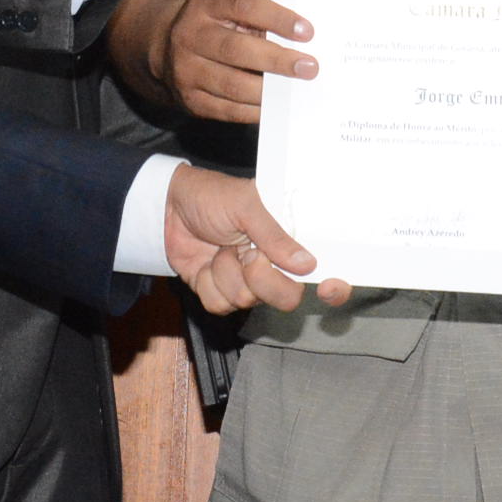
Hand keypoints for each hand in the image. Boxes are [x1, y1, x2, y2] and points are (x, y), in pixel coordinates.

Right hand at [152, 0, 314, 125]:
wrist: (167, 47)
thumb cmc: (214, 26)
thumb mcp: (228, 9)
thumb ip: (258, 17)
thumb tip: (302, 40)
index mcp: (205, 4)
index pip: (244, 6)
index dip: (277, 18)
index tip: (306, 31)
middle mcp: (190, 36)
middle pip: (237, 49)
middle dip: (278, 60)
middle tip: (308, 67)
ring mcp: (186, 70)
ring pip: (233, 84)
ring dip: (269, 90)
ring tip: (294, 89)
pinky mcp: (190, 99)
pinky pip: (228, 110)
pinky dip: (255, 110)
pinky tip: (274, 106)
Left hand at [163, 166, 350, 313]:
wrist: (168, 208)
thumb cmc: (213, 196)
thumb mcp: (246, 205)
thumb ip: (275, 235)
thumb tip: (307, 264)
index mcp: (289, 239)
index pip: (323, 271)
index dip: (333, 286)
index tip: (328, 289)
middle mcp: (274, 265)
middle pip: (287, 296)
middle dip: (262, 279)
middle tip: (247, 253)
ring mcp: (247, 282)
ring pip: (248, 301)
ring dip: (227, 273)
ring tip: (221, 247)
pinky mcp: (220, 292)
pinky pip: (220, 305)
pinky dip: (208, 283)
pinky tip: (206, 262)